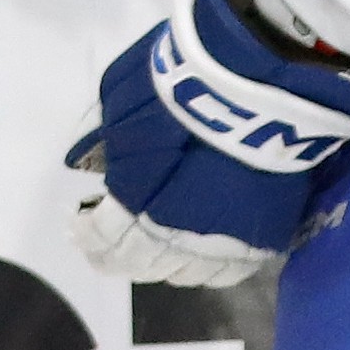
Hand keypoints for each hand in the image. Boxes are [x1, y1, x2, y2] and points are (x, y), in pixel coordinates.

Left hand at [64, 0, 349, 282]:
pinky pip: (231, 269)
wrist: (266, 75)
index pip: (103, 240)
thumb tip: (85, 163)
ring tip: (159, 243)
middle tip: (114, 242)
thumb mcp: (119, 97)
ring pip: (186, 273)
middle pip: (142, 263)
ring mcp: (225, 239)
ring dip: (166, 262)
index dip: (88, 237)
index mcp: (134, 201)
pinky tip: (202, 249)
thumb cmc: (183, 80)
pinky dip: (211, 264)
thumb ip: (101, 138)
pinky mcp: (268, 234)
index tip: (80, 227)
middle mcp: (176, 232)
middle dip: (123, 254)